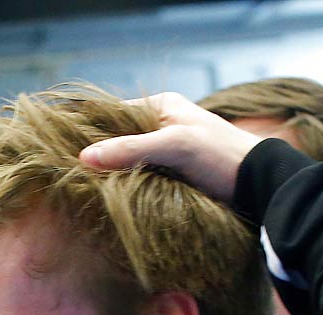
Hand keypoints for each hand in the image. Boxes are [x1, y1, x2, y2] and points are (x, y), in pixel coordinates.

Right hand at [79, 92, 264, 201]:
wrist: (258, 183)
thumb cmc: (220, 155)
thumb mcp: (174, 145)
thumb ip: (131, 149)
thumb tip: (83, 157)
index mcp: (161, 106)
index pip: (112, 114)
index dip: (90, 131)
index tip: (65, 151)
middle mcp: (161, 125)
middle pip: (117, 140)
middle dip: (99, 156)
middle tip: (71, 175)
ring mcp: (166, 151)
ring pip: (127, 161)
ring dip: (112, 176)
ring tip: (85, 190)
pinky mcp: (171, 175)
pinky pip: (139, 178)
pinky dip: (127, 187)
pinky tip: (111, 199)